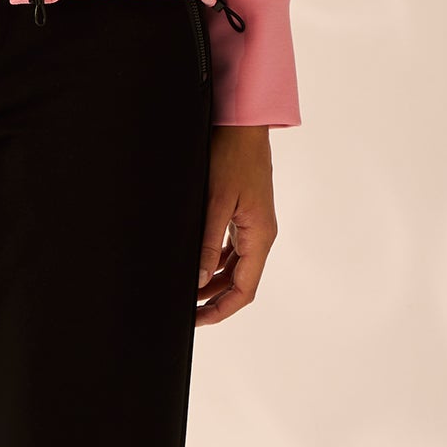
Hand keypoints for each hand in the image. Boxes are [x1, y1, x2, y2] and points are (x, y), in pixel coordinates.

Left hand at [196, 124, 275, 324]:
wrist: (242, 125)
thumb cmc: (231, 157)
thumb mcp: (215, 202)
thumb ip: (207, 243)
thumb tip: (198, 280)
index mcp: (259, 237)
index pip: (245, 290)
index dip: (221, 310)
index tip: (198, 320)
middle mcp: (260, 235)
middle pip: (240, 282)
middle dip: (214, 300)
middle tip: (186, 311)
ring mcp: (252, 226)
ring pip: (234, 266)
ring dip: (212, 281)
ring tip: (186, 292)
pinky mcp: (243, 215)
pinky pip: (230, 248)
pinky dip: (214, 260)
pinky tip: (195, 264)